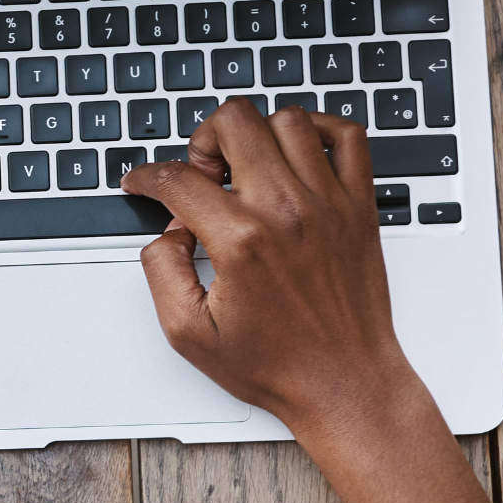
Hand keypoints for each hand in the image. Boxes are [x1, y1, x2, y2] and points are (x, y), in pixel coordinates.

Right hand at [121, 99, 414, 437]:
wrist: (344, 383)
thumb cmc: (277, 364)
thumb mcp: (188, 333)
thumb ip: (161, 271)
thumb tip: (167, 233)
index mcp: (241, 242)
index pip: (179, 178)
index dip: (147, 177)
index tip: (143, 183)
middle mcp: (287, 212)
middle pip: (234, 122)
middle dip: (204, 141)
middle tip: (203, 176)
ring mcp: (329, 203)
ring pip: (287, 119)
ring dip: (256, 135)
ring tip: (247, 169)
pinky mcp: (360, 206)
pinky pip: (349, 136)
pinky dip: (321, 130)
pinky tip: (299, 155)